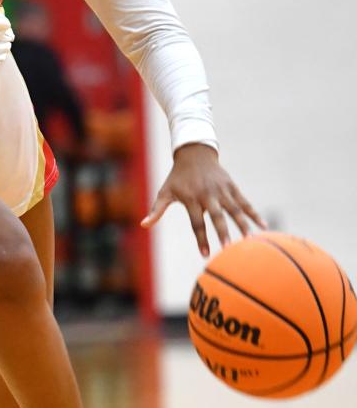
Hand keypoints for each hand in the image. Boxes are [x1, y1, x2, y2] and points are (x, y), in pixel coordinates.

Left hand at [141, 143, 264, 257]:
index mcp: (191, 198)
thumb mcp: (165, 192)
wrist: (194, 153)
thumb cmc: (177, 178)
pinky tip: (263, 226)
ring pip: (234, 209)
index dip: (201, 239)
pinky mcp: (232, 186)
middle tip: (229, 248)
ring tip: (249, 241)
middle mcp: (208, 194)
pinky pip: (244, 202)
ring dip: (243, 224)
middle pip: (217, 216)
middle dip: (223, 232)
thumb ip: (156, 210)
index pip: (196, 223)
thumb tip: (143, 225)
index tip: (206, 254)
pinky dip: (253, 214)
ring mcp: (222, 190)